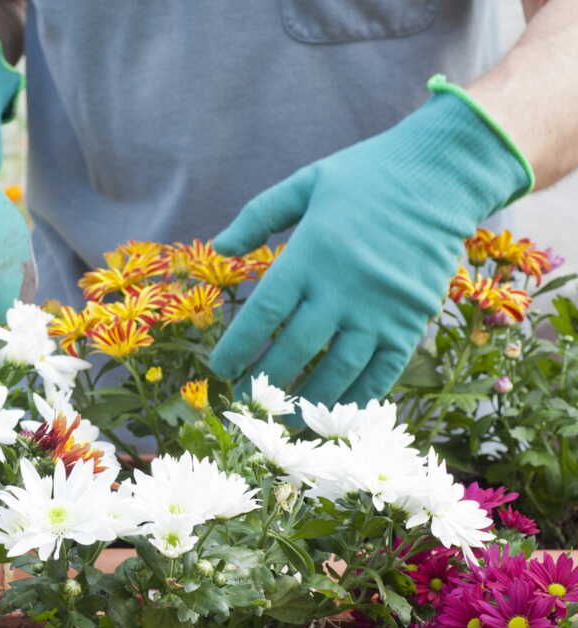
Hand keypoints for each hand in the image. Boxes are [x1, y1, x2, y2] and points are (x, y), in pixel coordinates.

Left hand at [209, 79, 532, 405]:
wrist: (443, 175)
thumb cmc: (367, 176)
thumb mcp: (306, 182)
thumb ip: (259, 215)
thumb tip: (220, 248)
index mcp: (310, 254)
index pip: (263, 313)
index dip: (238, 347)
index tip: (220, 369)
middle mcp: (343, 288)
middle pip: (296, 348)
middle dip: (267, 379)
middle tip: (249, 400)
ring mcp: (380, 308)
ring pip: (338, 369)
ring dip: (309, 399)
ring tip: (288, 417)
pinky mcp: (412, 320)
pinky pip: (383, 369)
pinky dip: (360, 396)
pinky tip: (339, 412)